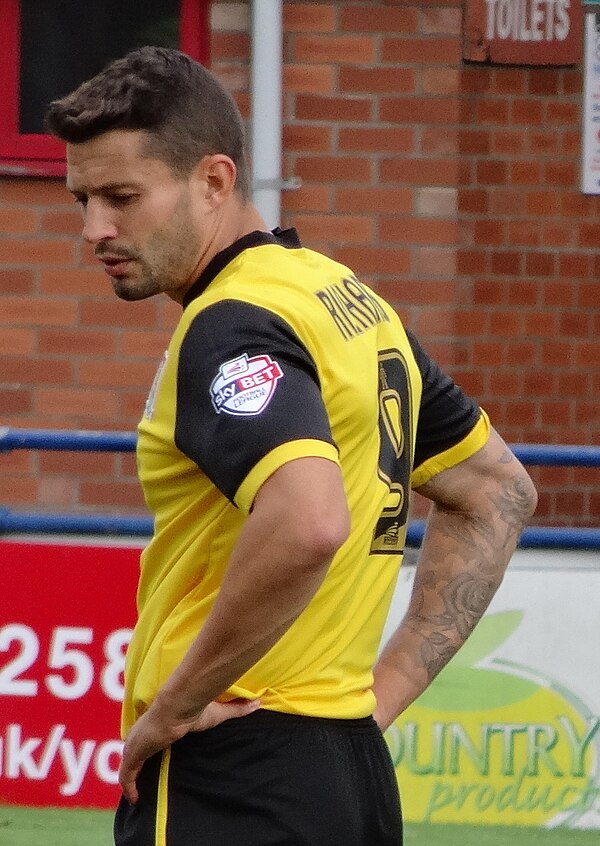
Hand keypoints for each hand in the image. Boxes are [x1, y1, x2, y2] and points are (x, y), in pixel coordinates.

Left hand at [119, 697, 260, 803]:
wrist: (177, 706)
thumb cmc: (194, 708)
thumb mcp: (218, 712)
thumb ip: (237, 709)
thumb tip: (258, 702)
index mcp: (161, 724)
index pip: (153, 737)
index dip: (154, 746)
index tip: (157, 755)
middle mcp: (145, 733)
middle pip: (138, 751)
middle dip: (139, 762)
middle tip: (145, 776)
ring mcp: (136, 744)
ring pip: (129, 764)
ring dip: (132, 776)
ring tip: (138, 792)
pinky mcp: (133, 754)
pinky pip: (126, 775)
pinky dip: (129, 787)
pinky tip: (135, 799)